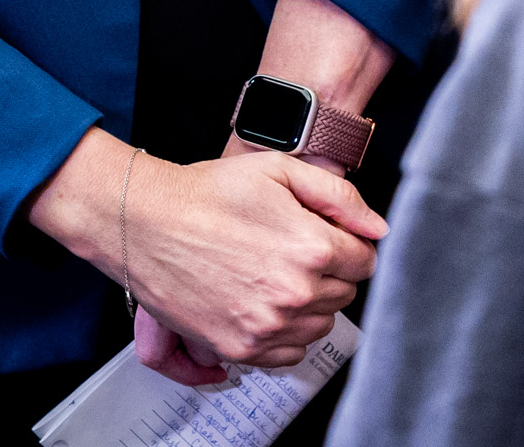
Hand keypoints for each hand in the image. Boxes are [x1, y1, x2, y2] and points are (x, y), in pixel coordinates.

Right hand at [122, 150, 383, 373]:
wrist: (146, 222)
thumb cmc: (208, 192)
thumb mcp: (280, 170)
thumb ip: (340, 197)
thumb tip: (378, 229)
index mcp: (312, 247)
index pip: (366, 262)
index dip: (348, 245)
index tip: (326, 237)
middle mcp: (294, 294)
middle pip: (344, 295)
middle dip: (329, 272)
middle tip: (294, 250)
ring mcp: (267, 326)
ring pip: (320, 326)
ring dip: (310, 304)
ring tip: (276, 274)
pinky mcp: (240, 348)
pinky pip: (289, 353)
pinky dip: (285, 332)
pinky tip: (264, 302)